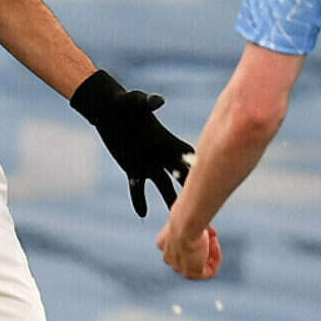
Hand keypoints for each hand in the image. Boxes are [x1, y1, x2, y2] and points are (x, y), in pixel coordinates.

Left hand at [71, 69, 193, 216]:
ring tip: (177, 220)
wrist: (107, 110)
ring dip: (169, 200)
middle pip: (181, 174)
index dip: (198, 164)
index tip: (212, 176)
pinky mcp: (133, 169)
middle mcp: (161, 154)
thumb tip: (158, 101)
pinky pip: (138, 189)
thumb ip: (147, 101)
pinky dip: (139, 200)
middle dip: (190, 188)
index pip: (187, 153)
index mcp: (166, 139)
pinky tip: (142, 214)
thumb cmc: (124, 102)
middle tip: (203, 205)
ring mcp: (149, 164)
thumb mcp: (134, 101)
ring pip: (164, 186)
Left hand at [157, 222, 221, 279]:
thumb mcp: (185, 218)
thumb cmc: (184, 218)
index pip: (180, 245)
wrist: (185, 225)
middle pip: (190, 254)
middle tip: (210, 234)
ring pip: (200, 262)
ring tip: (212, 237)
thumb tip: (204, 228)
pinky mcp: (192, 273)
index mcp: (163, 244)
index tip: (204, 228)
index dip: (196, 235)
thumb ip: (192, 225)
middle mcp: (170, 257)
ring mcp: (180, 267)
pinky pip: (209, 271)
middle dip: (203, 244)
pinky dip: (216, 258)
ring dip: (210, 250)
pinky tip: (215, 246)